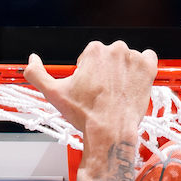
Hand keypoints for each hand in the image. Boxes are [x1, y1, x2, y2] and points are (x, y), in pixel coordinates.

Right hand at [24, 40, 156, 141]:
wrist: (109, 132)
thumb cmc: (84, 115)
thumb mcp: (53, 94)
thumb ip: (37, 74)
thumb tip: (31, 59)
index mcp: (93, 50)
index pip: (91, 57)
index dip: (88, 75)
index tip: (90, 91)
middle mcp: (115, 49)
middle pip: (109, 58)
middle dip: (106, 73)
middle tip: (103, 95)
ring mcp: (133, 57)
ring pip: (126, 60)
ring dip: (123, 72)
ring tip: (117, 93)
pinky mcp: (148, 67)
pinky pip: (148, 58)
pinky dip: (141, 69)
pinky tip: (133, 83)